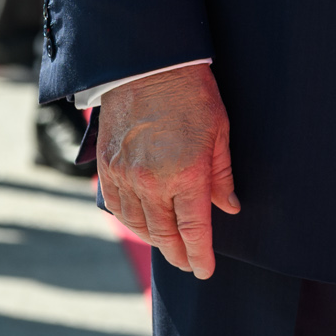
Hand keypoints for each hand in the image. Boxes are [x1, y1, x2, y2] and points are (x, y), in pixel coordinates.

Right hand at [95, 64, 239, 280]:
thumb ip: (222, 175)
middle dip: (178, 254)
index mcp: (186, 175)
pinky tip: (141, 223)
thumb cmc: (191, 94)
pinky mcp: (107, 167)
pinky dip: (129, 221)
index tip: (205, 270)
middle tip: (188, 263)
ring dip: (154, 240)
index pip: (194, 230)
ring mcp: (125, 176)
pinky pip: (117, 207)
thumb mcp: (219, 132)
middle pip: (164, 234)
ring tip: (168, 246)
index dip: (200, 255)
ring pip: (138, 225)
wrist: (148, 64)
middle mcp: (152, 182)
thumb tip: (228, 207)